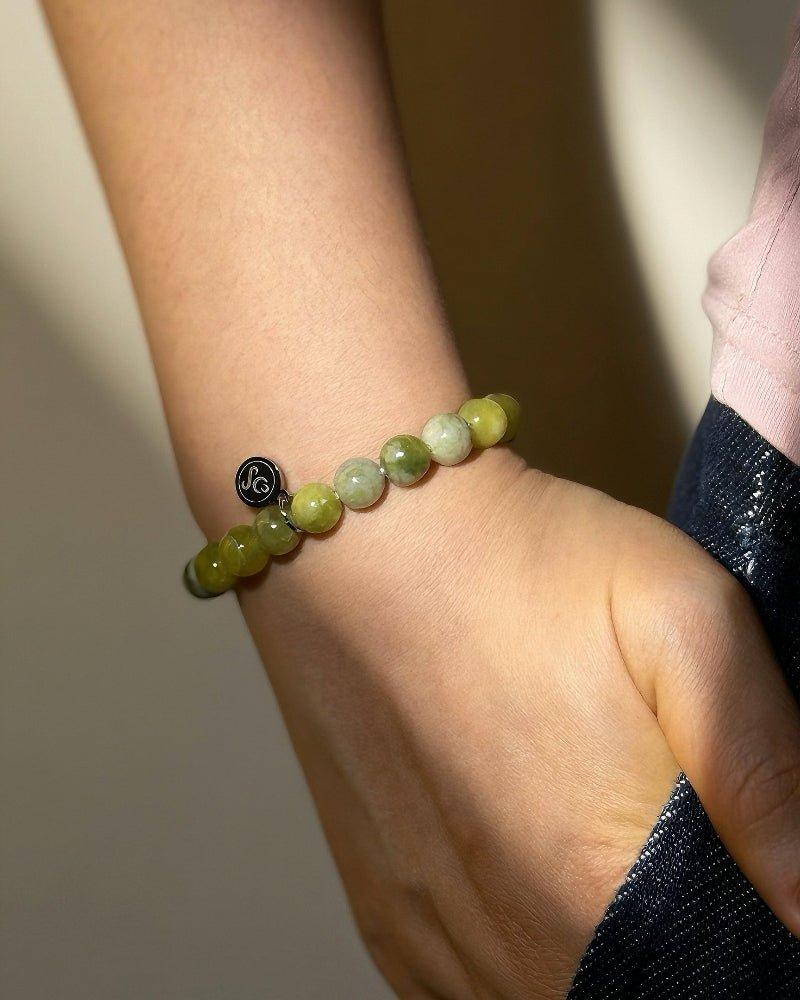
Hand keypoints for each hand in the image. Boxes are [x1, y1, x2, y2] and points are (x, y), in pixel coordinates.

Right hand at [237, 446, 799, 997]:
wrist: (371, 539)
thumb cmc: (526, 565)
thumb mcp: (688, 619)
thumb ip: (768, 771)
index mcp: (602, 889)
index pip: (717, 976)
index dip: (738, 936)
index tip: (725, 868)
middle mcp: (515, 946)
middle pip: (633, 988)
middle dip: (672, 943)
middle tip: (645, 830)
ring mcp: (439, 941)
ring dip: (590, 952)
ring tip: (585, 841)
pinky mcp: (385, 919)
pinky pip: (472, 993)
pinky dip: (520, 959)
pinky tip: (525, 875)